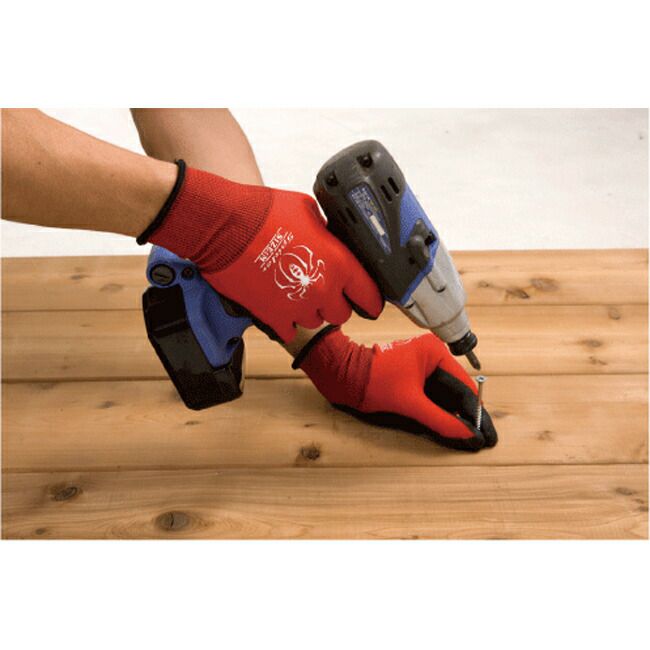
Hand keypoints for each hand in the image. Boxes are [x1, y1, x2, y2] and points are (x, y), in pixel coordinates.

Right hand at [139, 162, 382, 341]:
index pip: (369, 295)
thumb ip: (326, 232)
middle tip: (321, 290)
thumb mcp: (308, 211)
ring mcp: (297, 307)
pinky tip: (277, 302)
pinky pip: (288, 331)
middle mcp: (322, 289)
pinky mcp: (272, 317)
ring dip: (308, 310)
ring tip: (293, 290)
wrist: (224, 226)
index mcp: (338, 263)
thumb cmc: (263, 212)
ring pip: (315, 322)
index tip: (368, 303)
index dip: (370, 300)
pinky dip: (284, 321)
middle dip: (334, 304)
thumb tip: (328, 238)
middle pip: (341, 314)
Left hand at [296, 328, 497, 450]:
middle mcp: (431, 355)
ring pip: (445, 396)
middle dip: (467, 416)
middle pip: (456, 391)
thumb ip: (440, 419)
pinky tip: (451, 428)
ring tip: (471, 439)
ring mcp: (421, 366)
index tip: (485, 433)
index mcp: (434, 352)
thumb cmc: (372, 381)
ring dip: (454, 416)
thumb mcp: (410, 403)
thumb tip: (466, 434)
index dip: (475, 412)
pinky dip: (440, 413)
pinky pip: (432, 397)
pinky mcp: (412, 377)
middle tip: (484, 439)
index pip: (463, 385)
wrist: (342, 376)